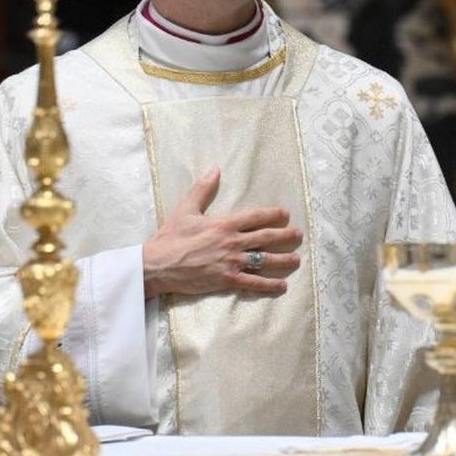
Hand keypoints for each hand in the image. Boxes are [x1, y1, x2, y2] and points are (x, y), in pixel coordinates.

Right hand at [142, 166, 302, 297]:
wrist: (156, 265)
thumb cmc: (170, 238)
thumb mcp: (185, 209)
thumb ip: (203, 189)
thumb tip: (215, 169)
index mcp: (223, 224)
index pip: (255, 216)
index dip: (273, 214)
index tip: (285, 214)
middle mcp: (231, 242)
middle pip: (266, 238)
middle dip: (285, 236)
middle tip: (299, 235)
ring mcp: (231, 262)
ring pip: (264, 260)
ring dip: (283, 260)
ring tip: (296, 260)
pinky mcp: (226, 280)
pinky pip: (253, 282)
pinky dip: (269, 285)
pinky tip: (281, 286)